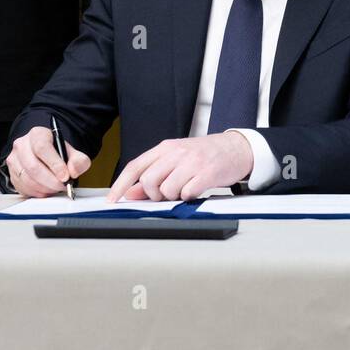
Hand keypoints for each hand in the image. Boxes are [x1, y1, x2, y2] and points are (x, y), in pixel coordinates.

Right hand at [6, 126, 90, 197]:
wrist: (47, 156)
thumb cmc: (58, 153)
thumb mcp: (74, 153)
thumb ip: (79, 161)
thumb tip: (73, 172)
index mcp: (37, 134)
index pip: (42, 148)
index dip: (55, 164)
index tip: (65, 176)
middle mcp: (22, 145)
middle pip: (33, 166)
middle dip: (51, 181)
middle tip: (63, 185)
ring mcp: (14, 160)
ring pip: (27, 179)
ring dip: (45, 188)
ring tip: (56, 187)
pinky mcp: (12, 174)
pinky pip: (22, 187)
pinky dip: (37, 192)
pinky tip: (47, 190)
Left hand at [106, 130, 254, 201]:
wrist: (236, 149)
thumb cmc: (205, 155)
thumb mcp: (176, 160)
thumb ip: (152, 175)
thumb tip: (130, 193)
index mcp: (166, 148)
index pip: (135, 166)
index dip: (120, 184)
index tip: (112, 200)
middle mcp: (176, 153)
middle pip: (149, 181)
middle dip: (154, 194)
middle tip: (166, 194)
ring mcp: (192, 162)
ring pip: (167, 190)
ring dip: (173, 197)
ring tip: (184, 190)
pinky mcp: (207, 173)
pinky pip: (187, 193)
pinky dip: (189, 197)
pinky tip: (196, 189)